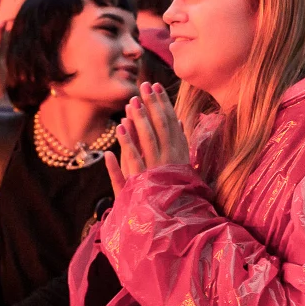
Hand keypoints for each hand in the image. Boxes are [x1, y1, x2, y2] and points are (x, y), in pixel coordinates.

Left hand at [105, 83, 189, 197]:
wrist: (176, 220)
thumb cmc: (179, 191)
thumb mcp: (184, 165)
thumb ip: (181, 143)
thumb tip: (179, 121)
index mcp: (179, 154)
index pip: (171, 123)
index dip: (164, 103)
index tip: (157, 87)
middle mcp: (169, 159)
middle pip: (160, 127)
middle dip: (152, 104)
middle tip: (144, 85)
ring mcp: (157, 169)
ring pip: (147, 140)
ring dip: (140, 119)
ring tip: (132, 102)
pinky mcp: (144, 181)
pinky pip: (134, 159)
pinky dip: (126, 143)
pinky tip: (120, 128)